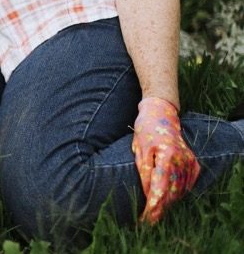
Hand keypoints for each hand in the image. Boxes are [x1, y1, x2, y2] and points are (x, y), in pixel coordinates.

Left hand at [132, 97, 200, 223]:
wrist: (161, 114)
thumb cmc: (146, 130)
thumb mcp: (139, 150)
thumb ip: (145, 172)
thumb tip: (147, 193)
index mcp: (166, 156)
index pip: (160, 188)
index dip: (153, 206)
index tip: (146, 217)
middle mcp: (181, 160)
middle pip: (172, 192)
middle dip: (160, 208)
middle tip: (148, 219)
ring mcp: (189, 161)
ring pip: (180, 190)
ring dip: (169, 202)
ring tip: (156, 210)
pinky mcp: (193, 162)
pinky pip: (188, 183)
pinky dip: (179, 192)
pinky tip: (169, 198)